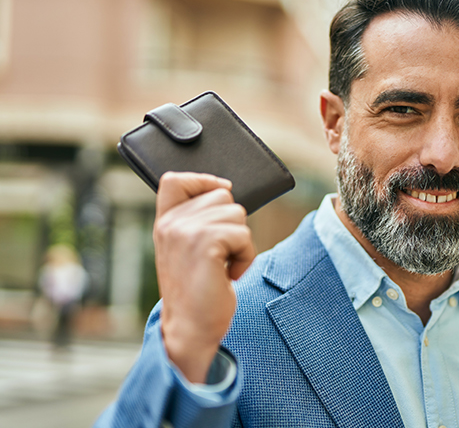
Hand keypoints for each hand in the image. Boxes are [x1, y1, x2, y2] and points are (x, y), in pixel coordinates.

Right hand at [153, 172, 255, 382]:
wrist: (190, 328)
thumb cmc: (197, 291)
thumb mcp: (188, 249)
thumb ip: (197, 220)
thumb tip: (225, 189)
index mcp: (165, 222)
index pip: (175, 179)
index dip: (203, 181)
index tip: (216, 199)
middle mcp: (172, 224)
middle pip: (222, 195)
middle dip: (232, 224)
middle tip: (218, 255)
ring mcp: (186, 232)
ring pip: (237, 213)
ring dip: (240, 243)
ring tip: (222, 266)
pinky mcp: (206, 244)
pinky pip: (243, 235)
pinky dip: (245, 257)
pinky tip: (229, 275)